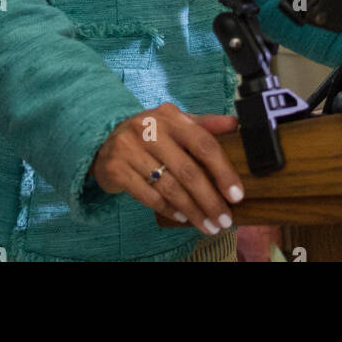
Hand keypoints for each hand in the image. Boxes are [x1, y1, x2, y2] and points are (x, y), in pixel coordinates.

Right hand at [91, 103, 242, 235]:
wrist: (104, 141)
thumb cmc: (150, 134)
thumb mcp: (175, 124)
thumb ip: (205, 125)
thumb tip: (235, 124)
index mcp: (170, 116)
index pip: (203, 143)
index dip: (222, 170)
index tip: (237, 195)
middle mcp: (150, 129)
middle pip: (187, 170)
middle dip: (209, 199)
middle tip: (224, 220)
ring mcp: (130, 148)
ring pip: (169, 187)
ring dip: (192, 210)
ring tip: (208, 225)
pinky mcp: (117, 168)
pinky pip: (149, 196)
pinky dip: (169, 209)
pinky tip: (183, 217)